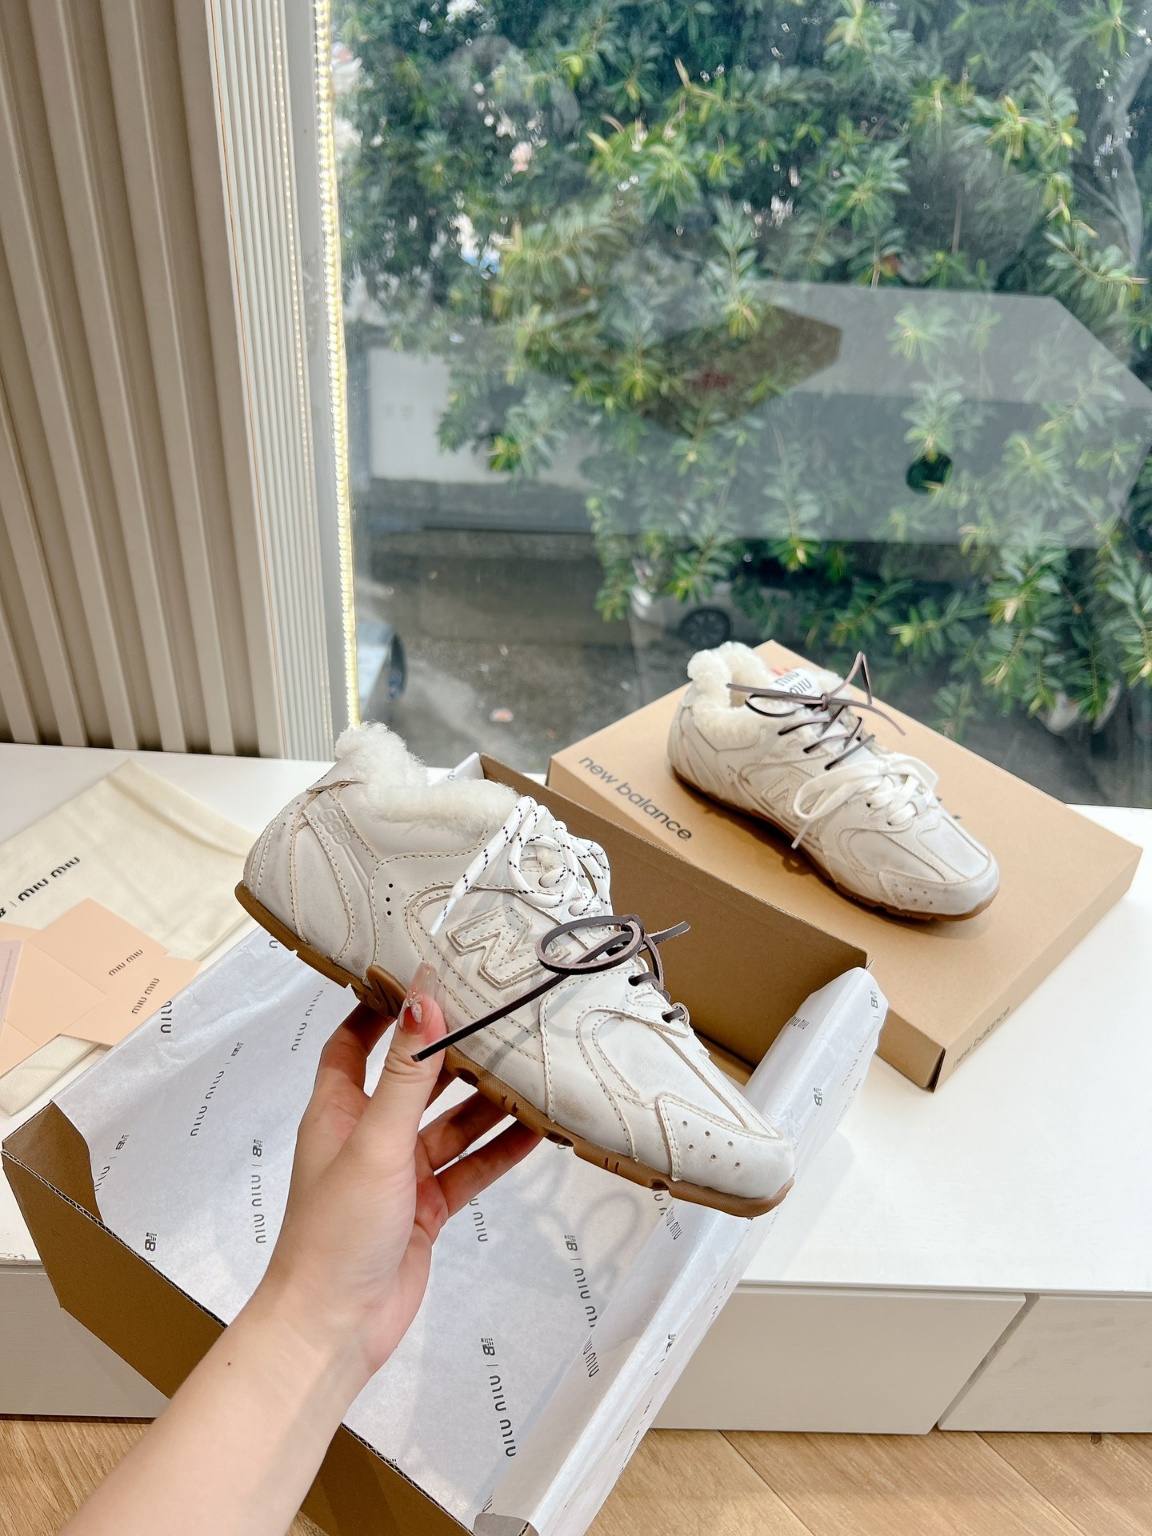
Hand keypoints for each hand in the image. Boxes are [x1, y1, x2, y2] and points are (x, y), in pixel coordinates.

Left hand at [257, 991, 539, 1389]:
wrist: (334, 1328)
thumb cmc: (333, 1234)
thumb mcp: (375, 1142)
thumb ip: (406, 1074)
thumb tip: (422, 1000)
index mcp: (337, 1112)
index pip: (354, 1044)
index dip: (380, 1010)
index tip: (419, 976)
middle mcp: (368, 1136)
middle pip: (415, 1080)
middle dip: (453, 1053)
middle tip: (497, 1017)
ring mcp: (399, 1174)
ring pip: (450, 1125)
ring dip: (486, 1103)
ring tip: (530, 1069)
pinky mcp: (426, 1209)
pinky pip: (469, 1169)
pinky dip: (499, 1151)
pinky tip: (535, 1132)